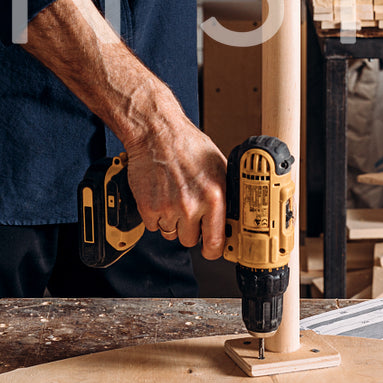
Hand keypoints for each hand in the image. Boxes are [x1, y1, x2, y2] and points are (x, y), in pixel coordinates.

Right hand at [123, 117, 227, 259]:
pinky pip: (154, 226)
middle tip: (189, 210)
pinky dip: (156, 215)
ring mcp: (167, 208)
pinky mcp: (148, 207)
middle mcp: (191, 205)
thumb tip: (234, 215)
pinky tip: (161, 195)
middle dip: (190, 230)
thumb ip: (226, 194)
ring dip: (172, 222)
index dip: (213, 249)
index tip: (211, 249)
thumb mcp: (219, 166)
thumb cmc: (188, 145)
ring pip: (171, 234)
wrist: (157, 133)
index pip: (216, 242)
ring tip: (174, 197)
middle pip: (191, 241)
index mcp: (213, 197)